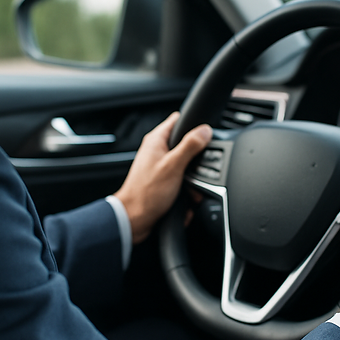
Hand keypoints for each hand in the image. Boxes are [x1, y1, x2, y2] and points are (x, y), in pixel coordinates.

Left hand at [113, 112, 212, 244]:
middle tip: (197, 170)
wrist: (134, 219)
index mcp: (156, 140)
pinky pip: (181, 182)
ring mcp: (159, 167)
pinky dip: (186, 191)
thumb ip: (190, 146)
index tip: (206, 134)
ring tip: (190, 191)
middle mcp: (157, 151)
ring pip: (186, 167)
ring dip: (192, 180)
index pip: (178, 120)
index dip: (194, 124)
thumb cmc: (146, 193)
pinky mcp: (162, 182)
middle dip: (196, 160)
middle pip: (186, 145)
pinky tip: (186, 200)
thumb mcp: (174, 166)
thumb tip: (205, 130)